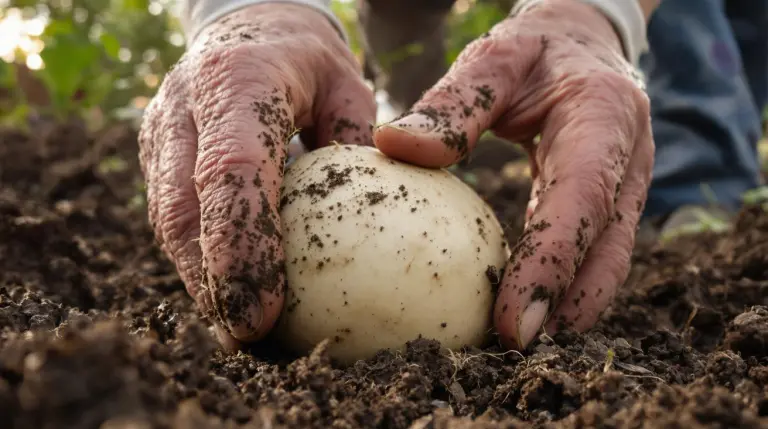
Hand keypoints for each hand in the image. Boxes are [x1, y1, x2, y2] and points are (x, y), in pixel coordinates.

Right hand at [138, 4, 374, 348]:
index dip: (241, 246)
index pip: (233, 171)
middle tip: (244, 339)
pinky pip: (170, 216)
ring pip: (166, 221)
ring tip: (234, 333)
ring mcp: (160, 131)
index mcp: (238, 82)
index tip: (261, 312)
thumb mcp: (348, 84)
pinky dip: (196, 261)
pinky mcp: (155, 154)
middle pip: (182, 209)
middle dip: (209, 283)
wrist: (243, 24)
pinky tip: (226, 296)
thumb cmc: (307, 61)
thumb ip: (358, 143)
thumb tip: (376, 225)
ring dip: (198, 282)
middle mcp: (185, 107)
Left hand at [374, 0, 653, 349]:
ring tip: (516, 347)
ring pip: (607, 260)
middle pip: (606, 247)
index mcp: (605, 116)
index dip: (552, 264)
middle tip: (511, 350)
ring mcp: (625, 184)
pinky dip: (564, 286)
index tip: (512, 320)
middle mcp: (628, 158)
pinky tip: (525, 312)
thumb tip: (396, 147)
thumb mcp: (496, 55)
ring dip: (569, 308)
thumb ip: (453, 101)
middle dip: (567, 306)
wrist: (586, 41)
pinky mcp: (609, 202)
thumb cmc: (536, 49)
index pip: (582, 200)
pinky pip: (592, 252)